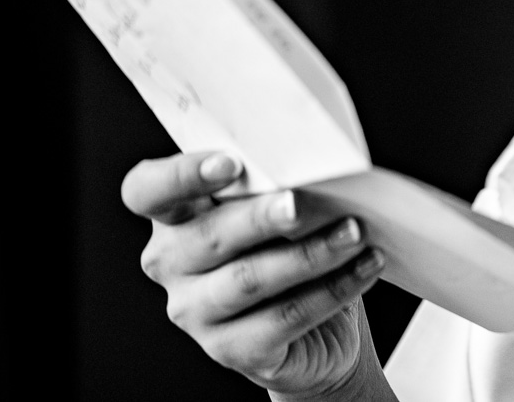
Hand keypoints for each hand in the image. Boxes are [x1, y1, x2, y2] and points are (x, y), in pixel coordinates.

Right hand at [122, 151, 388, 400]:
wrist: (319, 327)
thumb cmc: (293, 247)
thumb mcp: (280, 207)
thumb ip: (278, 184)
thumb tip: (318, 166)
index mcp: (174, 217)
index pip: (147, 190)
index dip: (180, 175)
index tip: (229, 163)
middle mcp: (172, 264)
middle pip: (207, 237)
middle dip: (260, 217)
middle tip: (302, 203)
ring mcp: (196, 312)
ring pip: (249, 280)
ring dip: (309, 253)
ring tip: (354, 232)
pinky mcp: (233, 350)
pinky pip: (285, 317)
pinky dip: (332, 290)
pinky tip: (366, 266)